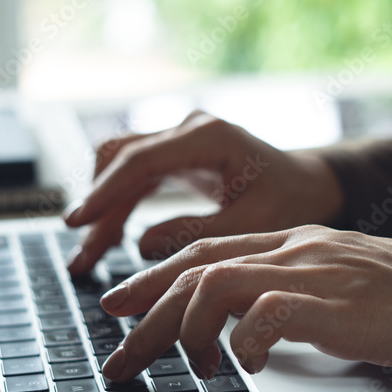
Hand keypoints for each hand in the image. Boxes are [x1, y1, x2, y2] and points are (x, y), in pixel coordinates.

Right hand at [63, 111, 344, 271]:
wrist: (313, 185)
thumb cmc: (294, 201)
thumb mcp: (254, 224)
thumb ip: (198, 233)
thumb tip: (139, 244)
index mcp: (210, 137)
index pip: (141, 159)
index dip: (105, 192)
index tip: (78, 223)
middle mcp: (190, 131)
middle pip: (122, 161)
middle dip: (97, 208)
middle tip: (80, 257)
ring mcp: (181, 141)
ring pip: (122, 170)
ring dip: (103, 212)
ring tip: (85, 260)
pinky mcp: (178, 158)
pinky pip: (135, 180)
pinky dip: (119, 210)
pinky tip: (107, 242)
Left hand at [98, 225, 391, 381]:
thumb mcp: (338, 284)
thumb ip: (291, 294)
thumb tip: (246, 327)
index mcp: (293, 241)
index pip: (206, 251)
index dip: (154, 277)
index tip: (120, 304)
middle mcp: (294, 248)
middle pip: (195, 269)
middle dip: (145, 312)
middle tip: (117, 354)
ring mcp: (311, 271)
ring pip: (215, 284)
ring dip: (186, 330)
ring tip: (193, 367)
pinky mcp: (331, 302)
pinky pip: (264, 313)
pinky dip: (241, 342)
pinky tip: (243, 365)